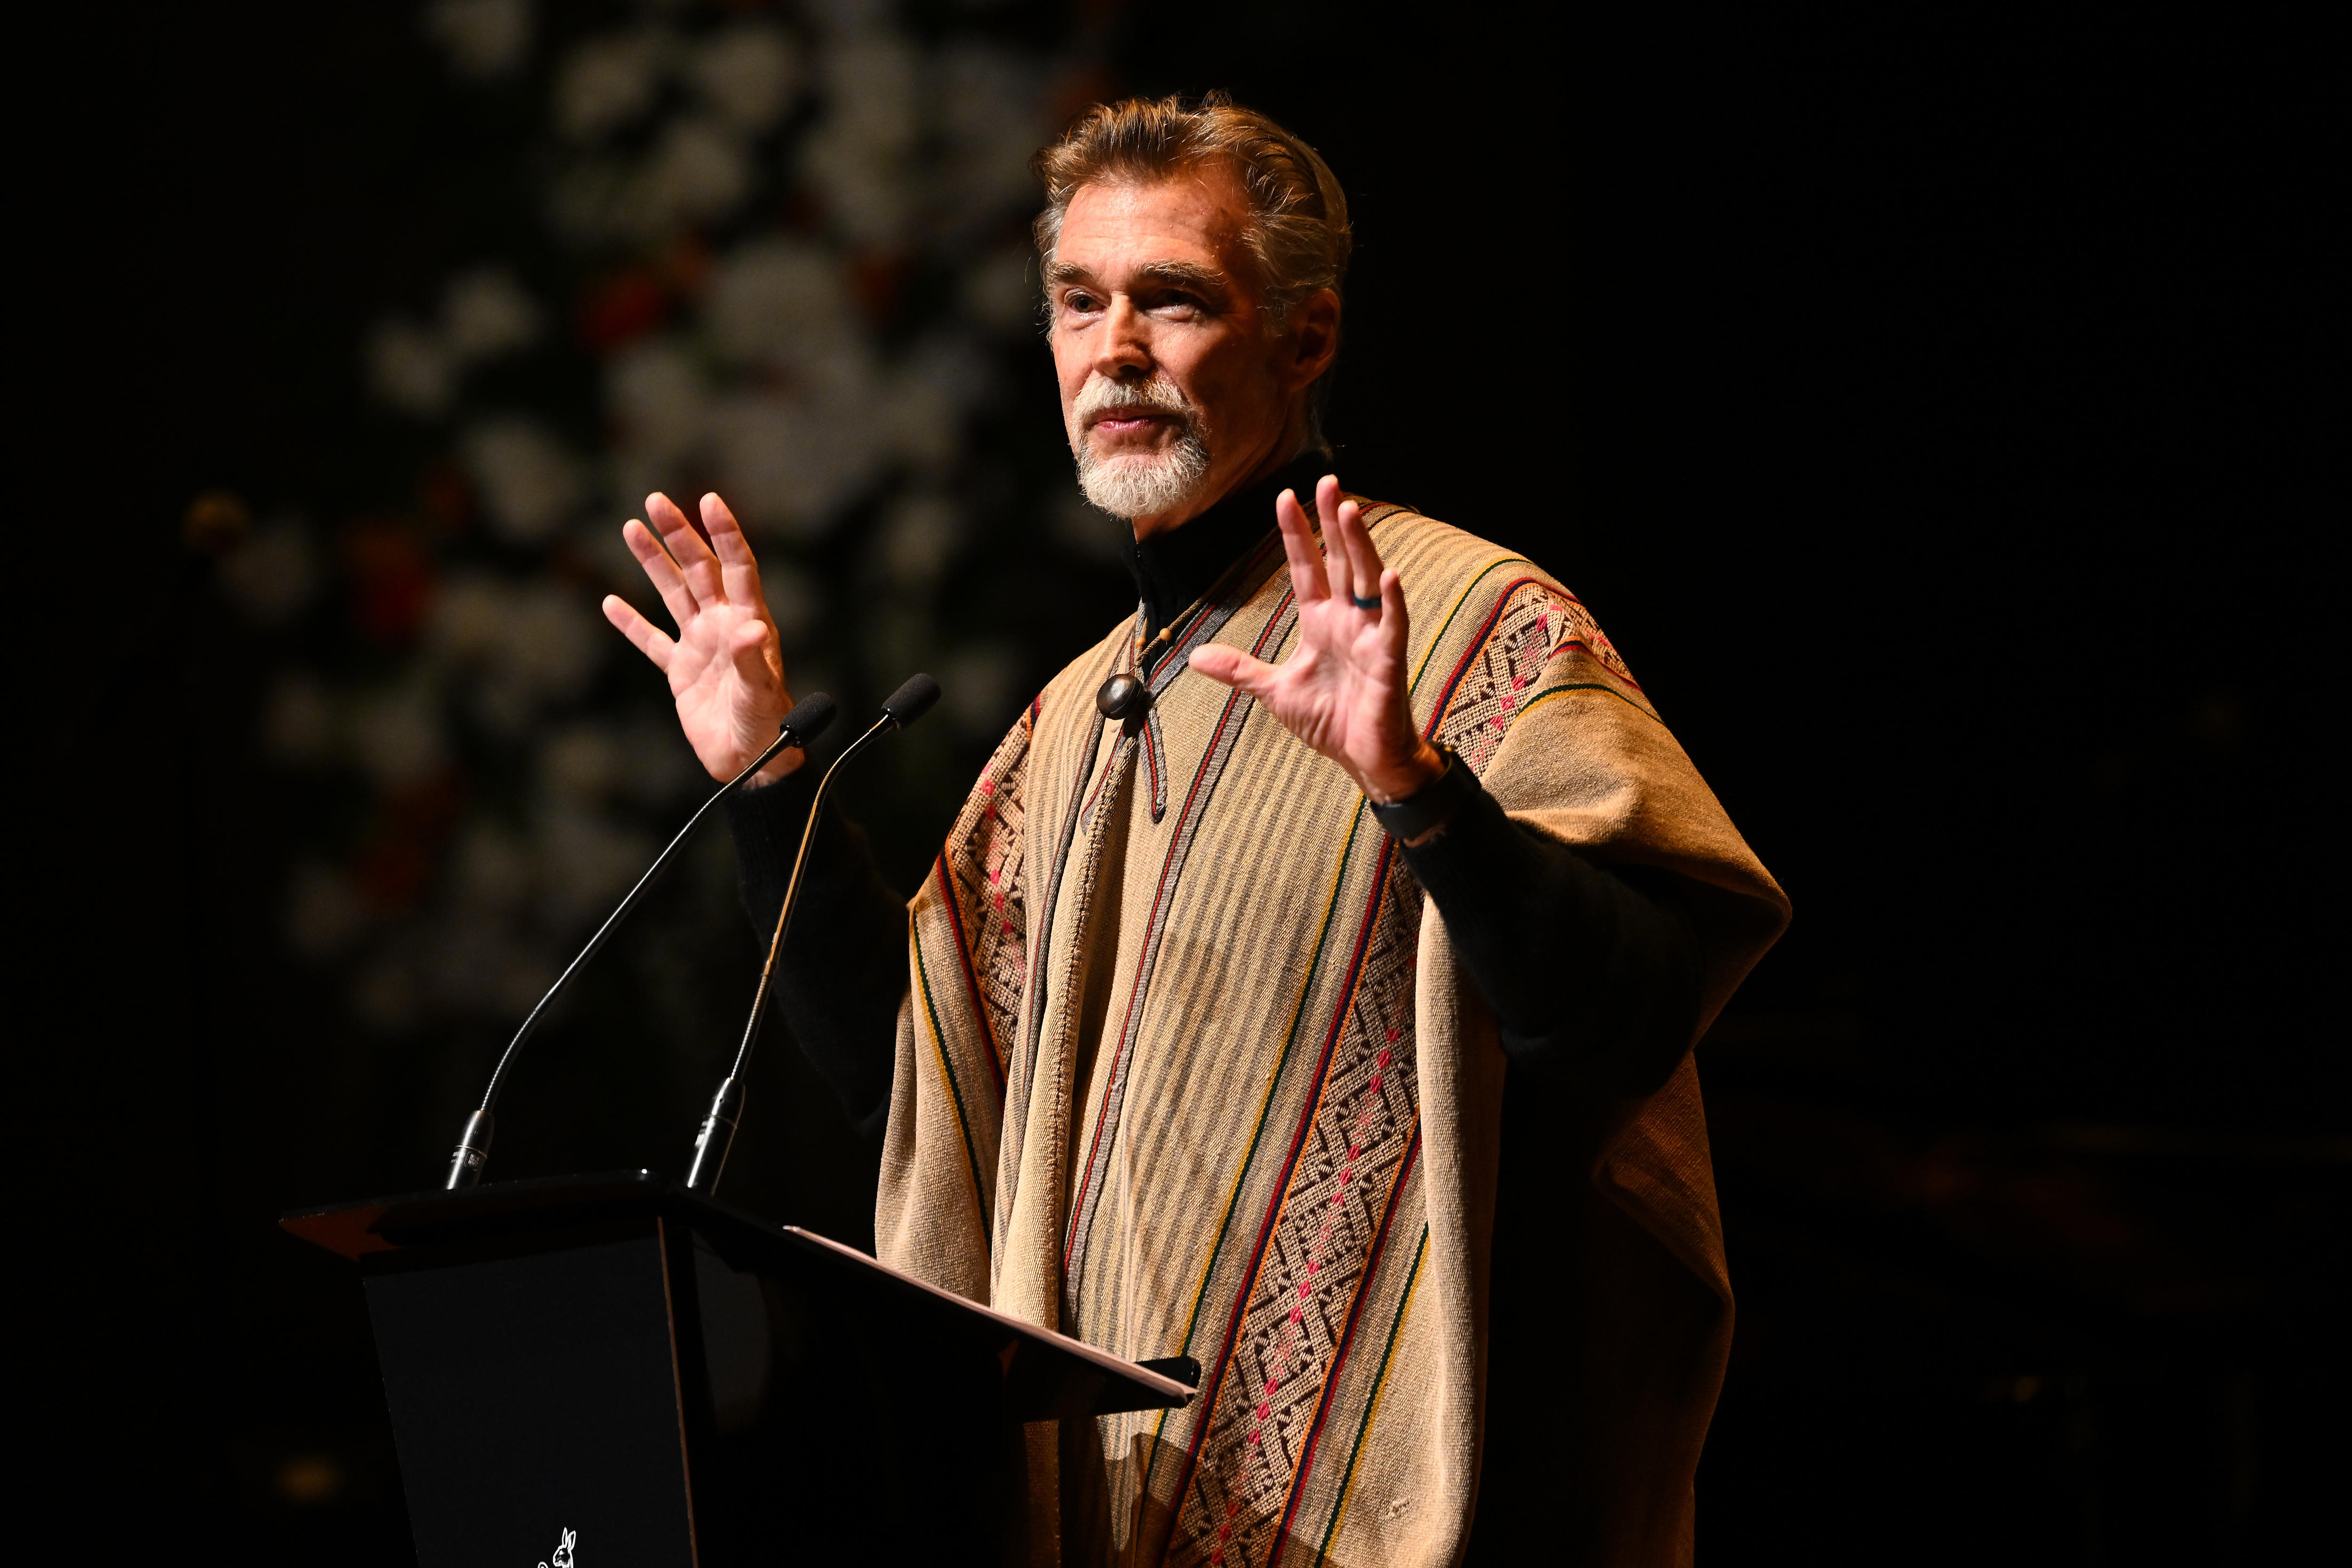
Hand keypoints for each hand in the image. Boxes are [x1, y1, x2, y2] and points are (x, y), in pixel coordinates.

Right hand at [601, 491, 800, 784]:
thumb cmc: (766, 728)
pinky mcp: (681, 671)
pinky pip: (652, 641)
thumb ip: (753, 662)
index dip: (725, 533)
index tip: (709, 500)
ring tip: (632, 527)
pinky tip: (611, 603)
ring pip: (674, 593)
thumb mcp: (761, 695)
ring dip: (655, 562)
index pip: (737, 567)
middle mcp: (723, 625)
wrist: (751, 762)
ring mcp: (700, 645)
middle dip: (678, 535)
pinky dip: (632, 623)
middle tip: (654, 501)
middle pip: (700, 569)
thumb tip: (750, 628)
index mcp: (748, 622)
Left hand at [1190, 475, 1443, 803]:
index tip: (1284, 496)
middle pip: (1340, 561)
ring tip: (1349, 510)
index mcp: (1321, 623)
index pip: (1307, 569)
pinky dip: (1391, 601)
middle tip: (1327, 481)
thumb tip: (1196, 657)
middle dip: (1333, 522)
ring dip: (1359, 547)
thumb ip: (1240, 670)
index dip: (1297, 534)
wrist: (1364, 760)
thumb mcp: (1275, 692)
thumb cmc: (1330, 722)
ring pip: (1365, 581)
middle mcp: (1348, 621)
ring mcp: (1370, 637)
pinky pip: (1393, 625)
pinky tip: (1388, 576)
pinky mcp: (1389, 661)